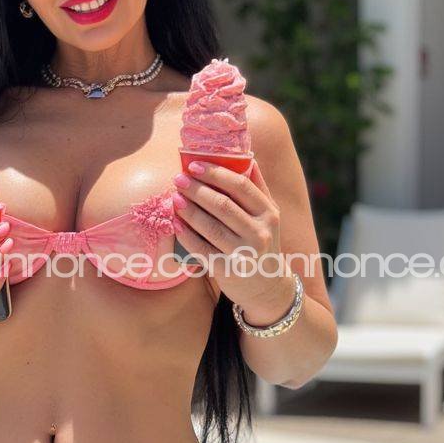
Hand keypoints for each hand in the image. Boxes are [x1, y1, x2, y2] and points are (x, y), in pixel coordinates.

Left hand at [171, 159, 294, 315]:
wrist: (267, 287)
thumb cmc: (261, 243)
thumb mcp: (268, 215)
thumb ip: (257, 187)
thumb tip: (244, 155)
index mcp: (269, 212)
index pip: (241, 186)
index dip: (215, 173)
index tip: (194, 165)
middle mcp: (260, 232)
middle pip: (223, 205)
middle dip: (197, 189)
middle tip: (177, 179)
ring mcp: (244, 252)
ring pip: (210, 227)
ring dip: (189, 210)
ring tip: (174, 198)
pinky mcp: (228, 269)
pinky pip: (201, 249)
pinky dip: (186, 235)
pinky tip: (175, 223)